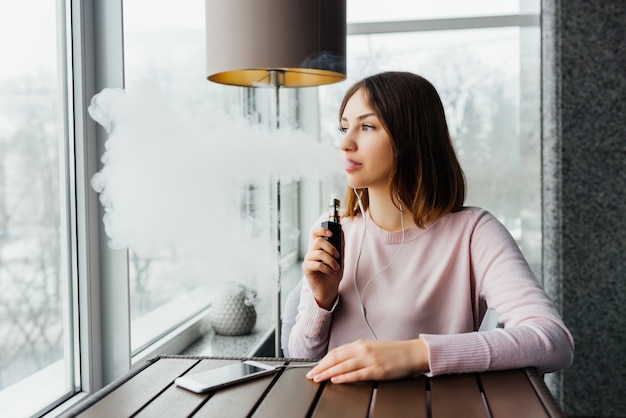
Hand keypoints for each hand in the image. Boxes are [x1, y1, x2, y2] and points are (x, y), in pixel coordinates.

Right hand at [302, 226, 343, 309]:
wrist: (329, 289)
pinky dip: (327, 269)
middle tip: (338, 256)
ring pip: (318, 253)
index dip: (321, 230)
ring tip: (336, 268)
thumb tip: (342, 233)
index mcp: (319, 247)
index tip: (331, 234)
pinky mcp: (307, 268)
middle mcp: (312, 251)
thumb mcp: (340, 259)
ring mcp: (308, 260)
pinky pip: (317, 264)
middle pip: (318, 241)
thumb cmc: (333, 273)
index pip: (315, 233)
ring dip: (331, 260)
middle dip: (330, 247)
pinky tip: (332, 273)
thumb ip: (340, 247)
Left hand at [305, 338, 428, 382]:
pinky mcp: (377, 370)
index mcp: (360, 344)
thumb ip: (357, 353)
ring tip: (318, 378)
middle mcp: (362, 350)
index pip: (336, 352)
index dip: (323, 360)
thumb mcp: (372, 348)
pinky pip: (357, 373)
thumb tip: (341, 361)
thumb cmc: (393, 352)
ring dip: (328, 372)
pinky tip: (335, 380)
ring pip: (343, 365)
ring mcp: (369, 359)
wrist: (412, 352)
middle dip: (321, 367)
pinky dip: (344, 376)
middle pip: (336, 358)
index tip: (314, 368)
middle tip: (311, 375)